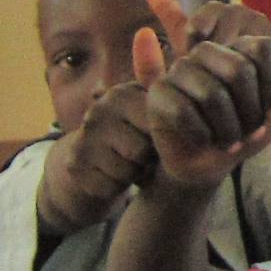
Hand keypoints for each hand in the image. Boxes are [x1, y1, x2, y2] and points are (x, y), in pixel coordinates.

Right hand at [46, 82, 158, 225]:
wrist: (92, 154)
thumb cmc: (135, 131)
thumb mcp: (149, 111)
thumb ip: (170, 97)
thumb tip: (196, 84)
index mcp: (121, 94)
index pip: (156, 123)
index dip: (163, 137)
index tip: (160, 136)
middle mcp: (97, 113)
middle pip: (140, 150)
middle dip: (147, 157)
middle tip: (142, 152)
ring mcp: (83, 138)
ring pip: (126, 171)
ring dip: (134, 173)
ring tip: (130, 162)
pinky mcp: (74, 165)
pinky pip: (109, 186)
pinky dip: (116, 186)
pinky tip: (113, 174)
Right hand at [132, 0, 270, 193]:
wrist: (214, 161)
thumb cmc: (249, 129)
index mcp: (238, 45)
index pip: (264, 49)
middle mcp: (207, 50)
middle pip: (239, 71)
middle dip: (251, 114)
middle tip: (251, 133)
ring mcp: (179, 68)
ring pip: (212, 94)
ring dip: (229, 129)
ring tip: (232, 141)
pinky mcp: (158, 92)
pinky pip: (186, 112)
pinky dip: (205, 136)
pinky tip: (209, 142)